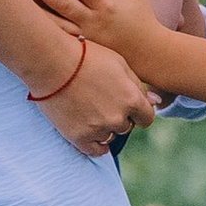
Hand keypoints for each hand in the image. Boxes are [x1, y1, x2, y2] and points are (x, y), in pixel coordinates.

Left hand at [32, 0, 166, 76]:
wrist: (148, 54)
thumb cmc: (142, 19)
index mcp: (107, 5)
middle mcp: (93, 22)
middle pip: (64, 4)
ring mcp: (85, 38)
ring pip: (57, 25)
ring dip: (38, 12)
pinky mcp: (82, 51)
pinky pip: (60, 40)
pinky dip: (45, 32)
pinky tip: (28, 24)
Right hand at [34, 32, 157, 153]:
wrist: (50, 61)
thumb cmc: (86, 56)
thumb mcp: (119, 63)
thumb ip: (138, 85)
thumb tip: (155, 102)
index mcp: (131, 99)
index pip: (147, 118)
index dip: (138, 112)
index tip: (128, 107)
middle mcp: (117, 117)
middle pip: (127, 126)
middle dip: (119, 116)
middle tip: (102, 102)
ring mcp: (97, 129)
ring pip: (110, 136)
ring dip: (105, 127)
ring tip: (91, 110)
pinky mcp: (78, 137)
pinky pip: (95, 150)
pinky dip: (96, 144)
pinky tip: (91, 133)